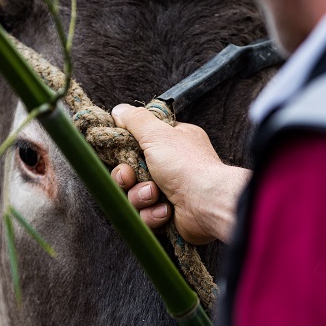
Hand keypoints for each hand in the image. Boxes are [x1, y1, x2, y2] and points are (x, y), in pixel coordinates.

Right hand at [110, 104, 250, 244]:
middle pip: (130, 171)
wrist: (207, 204)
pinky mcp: (167, 213)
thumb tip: (119, 111)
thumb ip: (136, 120)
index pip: (138, 142)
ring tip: (155, 194)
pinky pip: (146, 215)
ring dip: (141, 196)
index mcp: (172, 142)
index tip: (118, 153)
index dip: (124, 150)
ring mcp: (169, 191)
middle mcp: (171, 165)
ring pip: (135, 195)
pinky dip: (153, 213)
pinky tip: (166, 209)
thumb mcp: (158, 134)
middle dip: (127, 177)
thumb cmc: (187, 166)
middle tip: (130, 177)